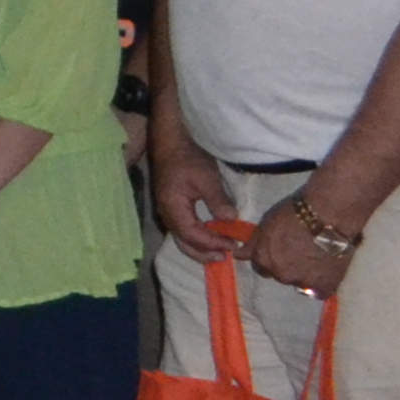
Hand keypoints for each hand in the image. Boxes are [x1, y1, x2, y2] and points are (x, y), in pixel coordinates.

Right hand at [150, 126, 245, 263]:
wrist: (170, 143)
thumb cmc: (188, 158)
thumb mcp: (206, 177)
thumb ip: (217, 200)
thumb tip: (231, 221)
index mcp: (173, 208)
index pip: (193, 235)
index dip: (212, 243)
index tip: (232, 244)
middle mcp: (166, 214)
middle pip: (183, 243)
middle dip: (204, 253)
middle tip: (225, 257)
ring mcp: (166, 211)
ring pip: (181, 238)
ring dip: (200, 248)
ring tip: (218, 252)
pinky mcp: (170, 207)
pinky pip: (182, 230)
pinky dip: (196, 238)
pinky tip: (208, 236)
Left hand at [248, 198, 355, 297]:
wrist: (328, 216)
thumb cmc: (294, 213)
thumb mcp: (266, 224)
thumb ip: (253, 244)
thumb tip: (238, 255)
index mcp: (263, 259)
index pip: (260, 266)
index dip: (270, 258)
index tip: (280, 251)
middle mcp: (280, 274)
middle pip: (280, 275)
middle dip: (286, 266)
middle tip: (300, 252)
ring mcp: (302, 282)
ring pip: (300, 282)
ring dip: (304, 274)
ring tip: (316, 259)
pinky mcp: (324, 286)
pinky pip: (319, 291)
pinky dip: (322, 283)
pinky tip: (326, 270)